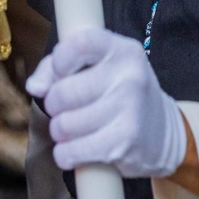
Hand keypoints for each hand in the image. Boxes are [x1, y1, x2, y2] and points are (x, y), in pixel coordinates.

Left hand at [25, 28, 187, 178]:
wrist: (164, 133)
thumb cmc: (122, 96)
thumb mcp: (101, 70)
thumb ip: (61, 68)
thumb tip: (35, 86)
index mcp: (123, 50)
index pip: (80, 43)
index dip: (59, 61)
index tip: (61, 74)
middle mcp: (129, 76)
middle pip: (63, 92)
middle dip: (54, 106)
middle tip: (66, 110)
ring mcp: (128, 108)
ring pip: (64, 125)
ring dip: (60, 132)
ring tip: (74, 130)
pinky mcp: (124, 141)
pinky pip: (72, 151)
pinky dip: (65, 155)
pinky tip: (74, 151)